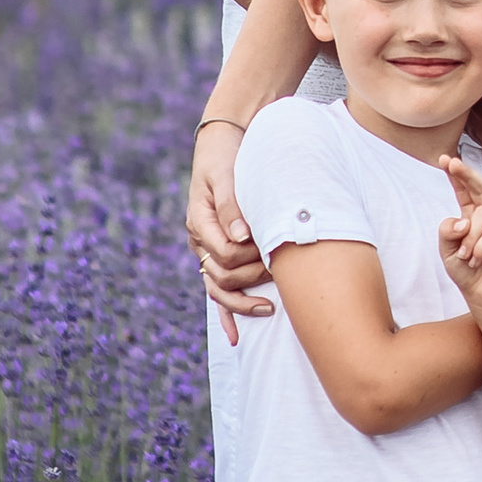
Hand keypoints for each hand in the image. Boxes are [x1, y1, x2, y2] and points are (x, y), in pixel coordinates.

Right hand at [188, 125, 275, 338]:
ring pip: (218, 289)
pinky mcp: (219, 254)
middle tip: (281, 270)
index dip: (251, 257)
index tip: (276, 250)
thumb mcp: (229, 173)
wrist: (225, 145)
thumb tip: (242, 236)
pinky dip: (227, 312)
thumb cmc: (229, 157)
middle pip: (223, 275)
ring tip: (270, 307)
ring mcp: (208, 250)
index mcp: (200, 221)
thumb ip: (232, 203)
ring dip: (243, 301)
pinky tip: (236, 336)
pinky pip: (218, 290)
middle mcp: (201, 240)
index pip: (225, 253)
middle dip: (253, 277)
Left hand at [439, 157, 481, 322]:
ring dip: (469, 238)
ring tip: (467, 257)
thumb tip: (463, 220)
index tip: (445, 159)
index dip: (458, 175)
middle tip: (452, 163)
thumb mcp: (448, 251)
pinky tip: (478, 260)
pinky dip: (480, 248)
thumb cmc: (468, 273)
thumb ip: (448, 231)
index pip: (467, 191)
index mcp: (476, 217)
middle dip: (466, 174)